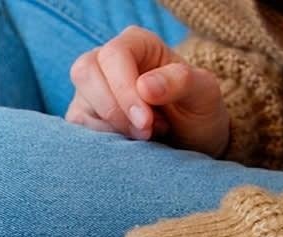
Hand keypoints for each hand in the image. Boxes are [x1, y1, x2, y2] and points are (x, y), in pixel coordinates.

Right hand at [65, 25, 229, 157]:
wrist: (189, 142)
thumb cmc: (196, 112)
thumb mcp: (203, 94)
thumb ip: (181, 82)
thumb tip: (145, 86)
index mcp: (136, 44)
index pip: (114, 55)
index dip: (125, 89)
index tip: (146, 121)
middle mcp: (105, 63)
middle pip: (85, 73)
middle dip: (114, 110)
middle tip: (145, 133)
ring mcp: (89, 92)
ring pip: (79, 106)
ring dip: (112, 129)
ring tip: (145, 137)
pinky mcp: (82, 119)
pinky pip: (79, 132)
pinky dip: (103, 143)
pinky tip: (129, 145)